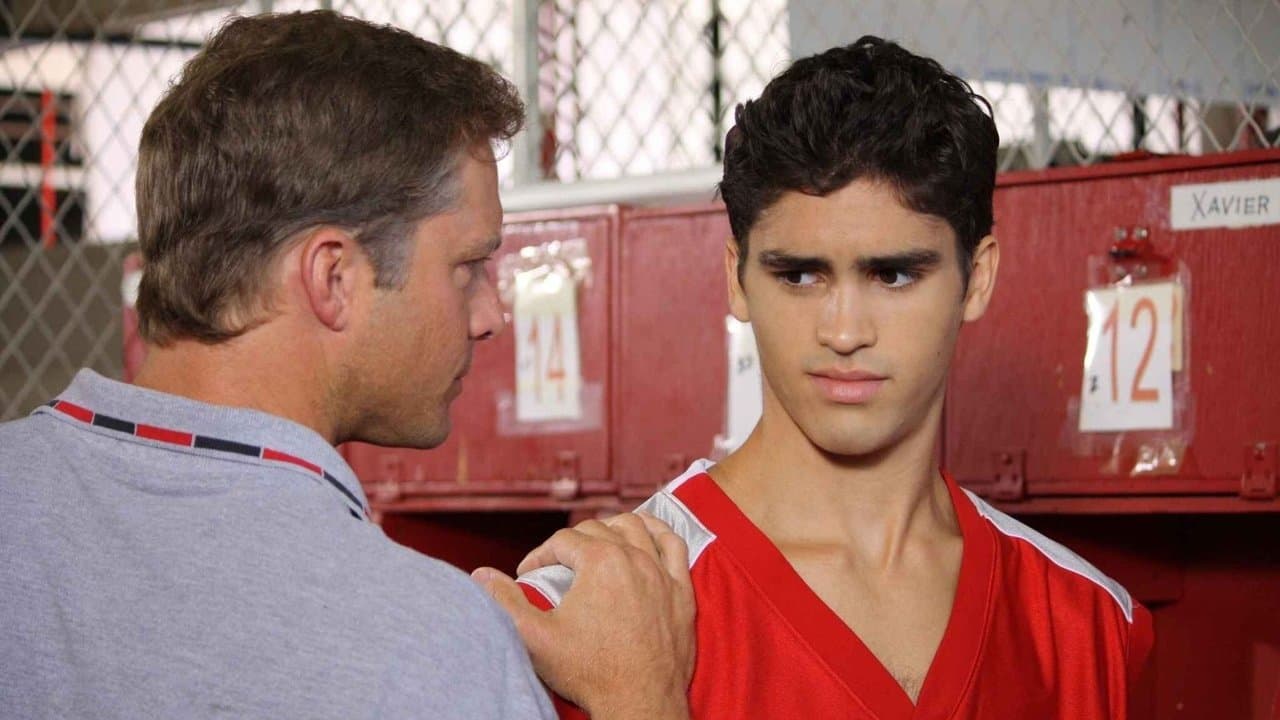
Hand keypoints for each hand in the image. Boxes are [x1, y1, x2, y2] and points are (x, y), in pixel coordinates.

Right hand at [473, 511, 694, 719]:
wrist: (640, 702)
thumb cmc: (589, 671)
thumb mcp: (536, 637)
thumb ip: (505, 602)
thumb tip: (481, 575)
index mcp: (600, 561)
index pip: (563, 540)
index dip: (540, 554)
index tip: (529, 574)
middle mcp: (634, 558)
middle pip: (598, 530)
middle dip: (572, 542)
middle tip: (558, 566)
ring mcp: (662, 573)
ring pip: (637, 528)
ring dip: (613, 528)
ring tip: (597, 541)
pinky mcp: (683, 591)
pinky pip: (675, 546)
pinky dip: (660, 533)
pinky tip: (648, 534)